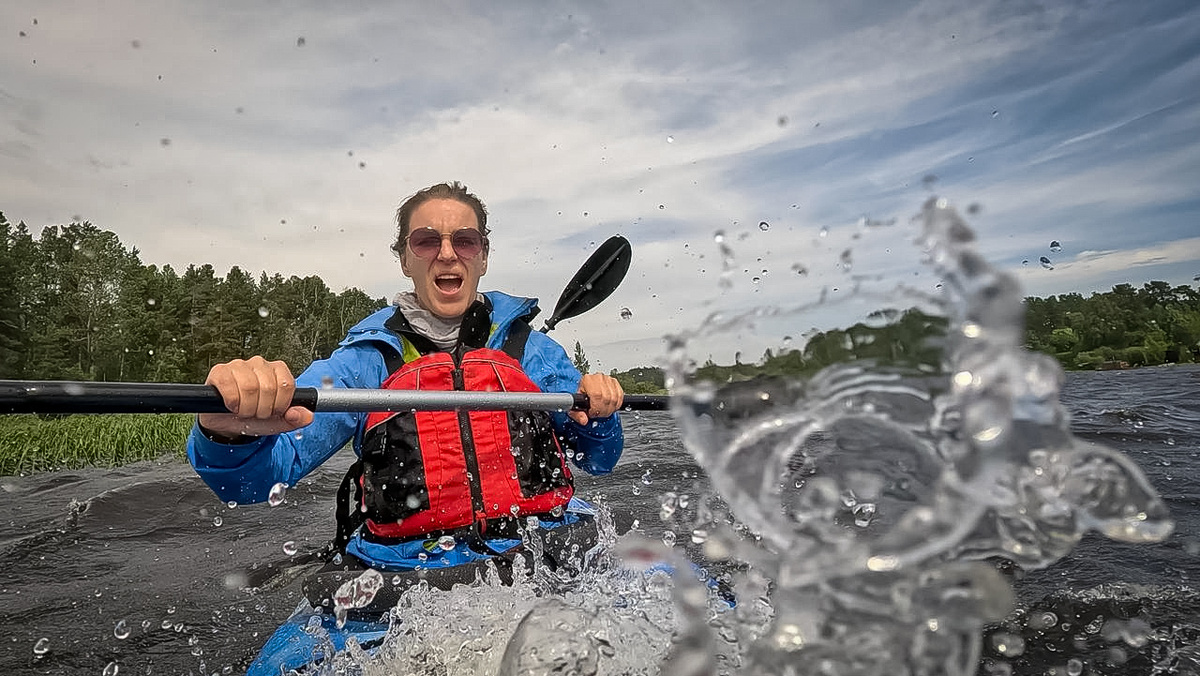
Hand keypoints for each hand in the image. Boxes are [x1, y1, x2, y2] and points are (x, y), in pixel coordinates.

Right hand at [198, 356, 313, 438]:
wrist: (227, 424)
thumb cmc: (253, 417)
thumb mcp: (277, 422)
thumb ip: (295, 419)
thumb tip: (307, 415)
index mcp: (278, 371)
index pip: (287, 384)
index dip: (280, 405)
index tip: (273, 412)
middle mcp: (259, 364)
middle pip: (268, 387)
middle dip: (262, 409)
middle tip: (256, 414)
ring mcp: (239, 365)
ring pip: (250, 387)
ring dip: (247, 408)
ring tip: (244, 411)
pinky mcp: (220, 371)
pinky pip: (229, 386)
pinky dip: (232, 402)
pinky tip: (231, 406)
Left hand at [568, 373, 623, 424]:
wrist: (584, 388)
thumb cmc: (579, 396)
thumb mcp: (574, 406)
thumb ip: (577, 415)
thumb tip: (584, 420)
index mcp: (587, 380)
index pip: (597, 395)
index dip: (596, 408)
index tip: (593, 413)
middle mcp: (598, 378)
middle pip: (607, 398)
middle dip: (603, 411)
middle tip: (598, 415)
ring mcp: (607, 379)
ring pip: (614, 398)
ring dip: (610, 409)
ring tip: (603, 412)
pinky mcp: (614, 382)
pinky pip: (620, 396)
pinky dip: (617, 405)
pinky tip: (610, 407)